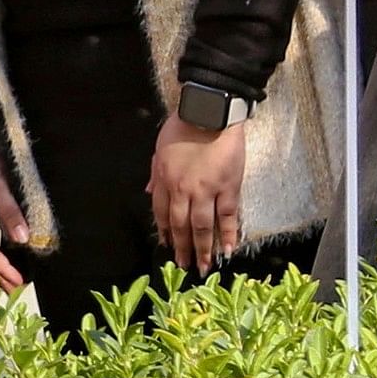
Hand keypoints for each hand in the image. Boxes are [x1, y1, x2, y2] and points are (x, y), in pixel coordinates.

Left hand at [148, 113, 249, 273]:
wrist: (209, 110)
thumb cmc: (183, 124)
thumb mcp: (160, 147)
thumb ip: (155, 173)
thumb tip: (148, 192)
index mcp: (165, 179)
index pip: (162, 213)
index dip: (165, 231)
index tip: (167, 246)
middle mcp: (183, 189)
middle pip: (181, 225)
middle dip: (182, 248)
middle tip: (184, 267)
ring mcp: (206, 190)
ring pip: (202, 227)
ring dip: (202, 249)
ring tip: (204, 267)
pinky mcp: (228, 187)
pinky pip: (227, 216)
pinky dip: (227, 235)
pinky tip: (227, 250)